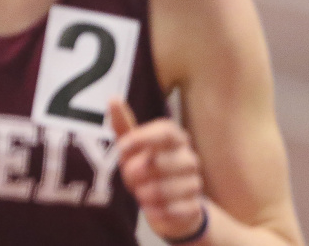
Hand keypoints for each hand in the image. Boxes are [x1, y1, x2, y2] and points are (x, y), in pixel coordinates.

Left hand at [110, 99, 205, 241]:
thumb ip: (123, 124)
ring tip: (139, 192)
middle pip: (160, 162)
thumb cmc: (146, 166)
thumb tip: (113, 98)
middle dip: (136, 171)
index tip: (121, 148)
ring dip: (144, 193)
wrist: (168, 204)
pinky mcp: (195, 208)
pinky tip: (150, 208)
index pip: (166, 131)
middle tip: (129, 175)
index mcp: (175, 138)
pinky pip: (173, 210)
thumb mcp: (132, 145)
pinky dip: (156, 211)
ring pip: (165, 189)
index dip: (142, 138)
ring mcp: (195, 183)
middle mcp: (189, 158)